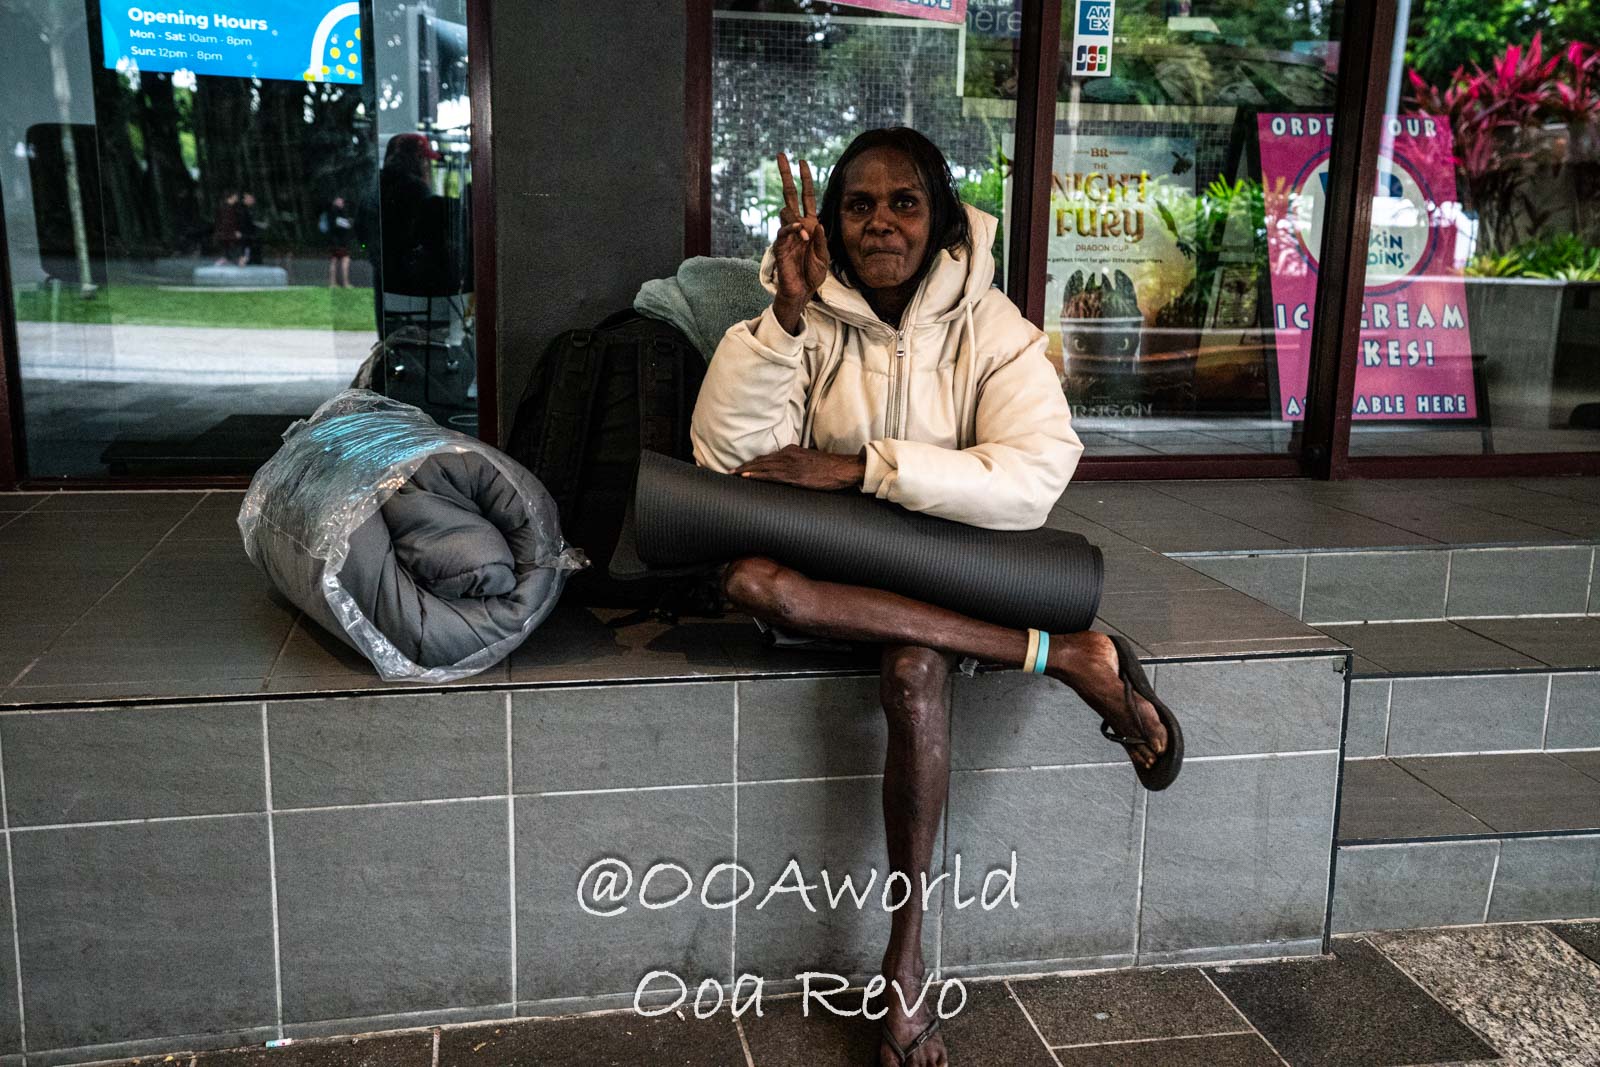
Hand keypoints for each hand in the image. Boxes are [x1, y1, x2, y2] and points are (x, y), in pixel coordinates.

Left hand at [734, 445, 864, 490]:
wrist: (843, 468)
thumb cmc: (829, 467)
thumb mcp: (809, 460)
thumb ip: (796, 462)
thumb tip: (787, 470)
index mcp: (791, 450)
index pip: (766, 457)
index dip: (751, 462)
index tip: (739, 467)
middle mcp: (788, 454)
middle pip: (761, 460)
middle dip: (744, 466)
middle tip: (729, 472)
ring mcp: (791, 465)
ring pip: (763, 466)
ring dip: (746, 470)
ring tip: (732, 475)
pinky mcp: (795, 475)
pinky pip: (771, 475)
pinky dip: (757, 475)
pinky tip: (747, 476)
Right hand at [771, 153, 829, 333]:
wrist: (802, 292)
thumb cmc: (812, 274)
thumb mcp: (824, 256)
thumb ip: (821, 239)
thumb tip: (815, 222)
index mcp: (809, 224)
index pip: (806, 196)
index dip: (805, 179)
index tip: (802, 161)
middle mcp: (797, 226)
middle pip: (789, 194)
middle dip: (785, 175)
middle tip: (781, 155)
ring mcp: (787, 235)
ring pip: (786, 213)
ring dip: (797, 220)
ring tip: (806, 236)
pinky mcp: (781, 247)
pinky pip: (783, 232)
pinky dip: (792, 230)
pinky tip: (800, 233)